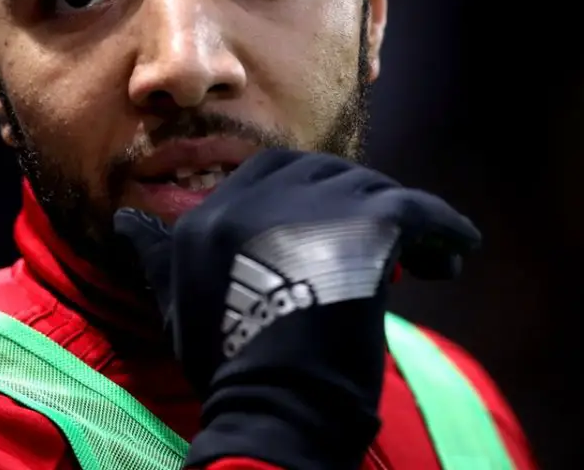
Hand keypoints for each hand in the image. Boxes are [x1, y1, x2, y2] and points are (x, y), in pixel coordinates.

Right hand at [114, 149, 480, 469]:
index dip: (308, 196)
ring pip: (370, 187)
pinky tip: (457, 255)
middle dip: (351, 198)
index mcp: (211, 218)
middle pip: (320, 171)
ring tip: (419, 259)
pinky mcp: (366, 224)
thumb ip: (158, 255)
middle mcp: (255, 201)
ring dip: (396, 217)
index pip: (268, 173)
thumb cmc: (229, 370)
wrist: (273, 412)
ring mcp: (312, 209)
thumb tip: (126, 220)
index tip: (332, 230)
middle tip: (374, 238)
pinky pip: (420, 211)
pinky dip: (445, 231)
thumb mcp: (180, 308)